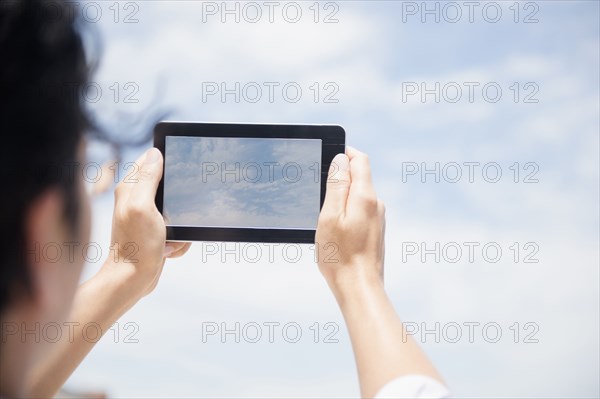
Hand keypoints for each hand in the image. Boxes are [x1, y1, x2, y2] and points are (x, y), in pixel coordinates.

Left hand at [104, 147, 190, 299]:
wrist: (132, 279)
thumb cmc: (136, 246)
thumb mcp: (143, 207)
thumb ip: (148, 179)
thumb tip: (155, 153)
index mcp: (130, 188)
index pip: (149, 160)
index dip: (166, 162)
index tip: (178, 174)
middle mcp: (136, 200)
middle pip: (169, 187)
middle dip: (179, 203)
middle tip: (172, 217)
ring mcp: (146, 217)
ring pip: (178, 211)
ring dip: (180, 226)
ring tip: (167, 237)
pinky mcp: (154, 233)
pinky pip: (178, 230)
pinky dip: (177, 240)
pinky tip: (167, 248)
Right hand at [315, 146, 385, 298]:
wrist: (359, 288)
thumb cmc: (340, 256)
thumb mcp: (330, 216)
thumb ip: (337, 185)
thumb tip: (340, 160)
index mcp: (365, 196)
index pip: (359, 159)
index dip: (343, 152)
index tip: (326, 156)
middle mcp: (376, 204)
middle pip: (358, 176)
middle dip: (338, 176)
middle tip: (317, 190)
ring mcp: (377, 218)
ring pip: (357, 195)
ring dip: (341, 197)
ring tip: (323, 216)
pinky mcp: (374, 231)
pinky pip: (359, 211)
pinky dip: (345, 212)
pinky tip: (334, 230)